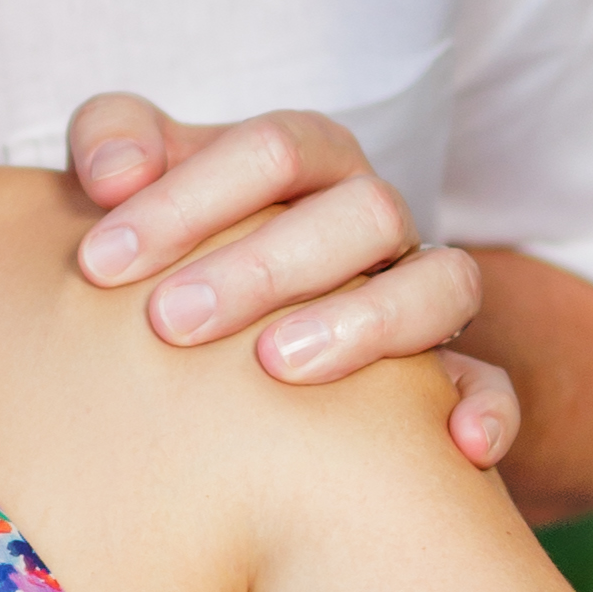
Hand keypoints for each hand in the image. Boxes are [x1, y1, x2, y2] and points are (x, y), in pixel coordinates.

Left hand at [66, 94, 519, 469]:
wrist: (257, 338)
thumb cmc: (186, 250)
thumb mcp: (148, 190)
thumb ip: (116, 147)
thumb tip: (109, 176)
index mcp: (311, 164)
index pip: (274, 150)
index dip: (188, 197)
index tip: (98, 264)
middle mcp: (376, 220)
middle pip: (362, 211)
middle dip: (263, 265)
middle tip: (169, 322)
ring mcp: (421, 295)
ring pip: (440, 284)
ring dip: (365, 321)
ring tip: (278, 366)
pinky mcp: (453, 377)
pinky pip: (494, 384)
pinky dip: (485, 408)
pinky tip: (458, 444)